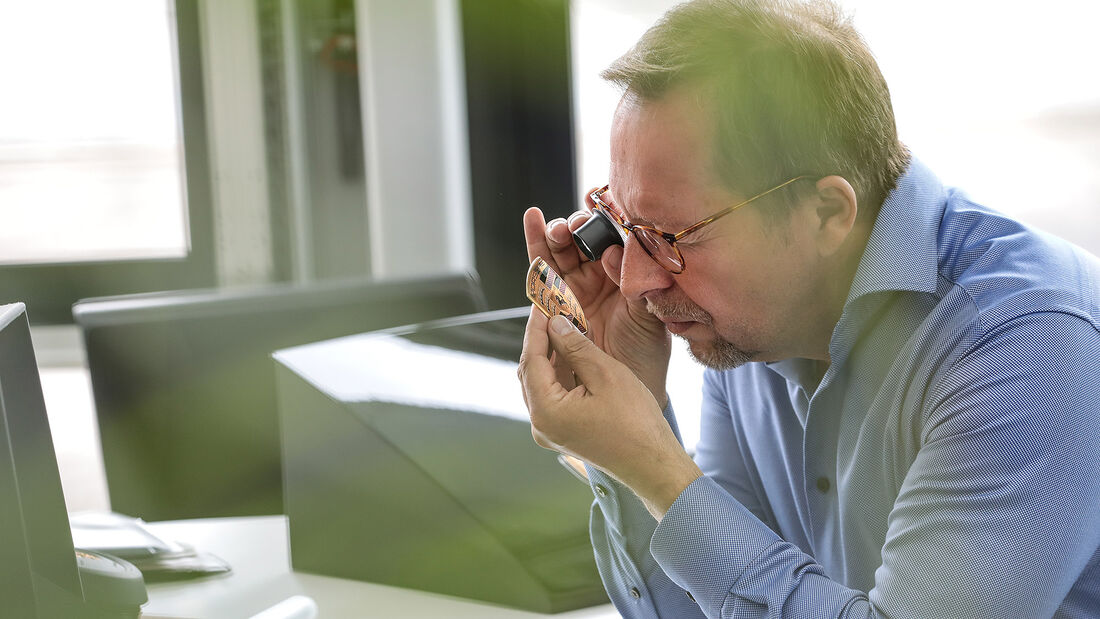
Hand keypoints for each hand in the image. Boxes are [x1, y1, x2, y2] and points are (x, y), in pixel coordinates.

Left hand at [518, 307, 701, 518]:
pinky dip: (561, 374)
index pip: (531, 360)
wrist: (654, 464)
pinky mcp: (563, 432)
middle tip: (551, 311)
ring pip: (542, 383)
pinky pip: (554, 396)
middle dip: (542, 341)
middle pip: (532, 372)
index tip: (541, 304)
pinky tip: (573, 354)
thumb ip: (575, 347)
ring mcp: (551, 431)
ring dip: (552, 356)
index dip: (536, 329)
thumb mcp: (606, 374)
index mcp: (546, 412)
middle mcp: (541, 424)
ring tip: (563, 327)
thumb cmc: (636, 424)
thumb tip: (555, 325)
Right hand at [523, 198, 670, 405]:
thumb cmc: (646, 352)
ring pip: (558, 252)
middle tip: (574, 227)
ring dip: (552, 233)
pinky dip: (535, 248)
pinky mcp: (553, 305)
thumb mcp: (649, 315)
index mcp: (623, 274)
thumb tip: (614, 253)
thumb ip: (635, 284)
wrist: (626, 388)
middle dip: (574, 227)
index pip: (610, 239)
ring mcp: (574, 289)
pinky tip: (533, 223)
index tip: (601, 209)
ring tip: (552, 226)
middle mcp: (597, 277)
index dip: (604, 221)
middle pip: (580, 241)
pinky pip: (541, 274)